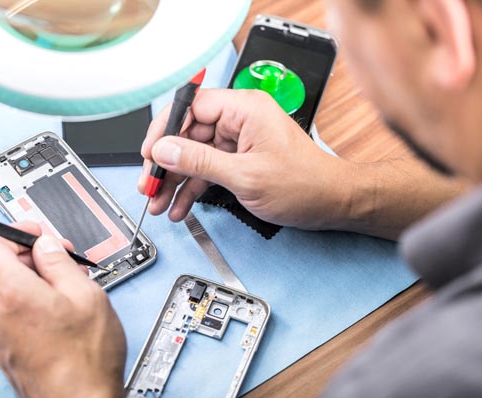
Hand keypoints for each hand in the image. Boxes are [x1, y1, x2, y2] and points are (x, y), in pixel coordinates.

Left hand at [0, 222, 125, 397]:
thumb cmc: (86, 357)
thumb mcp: (86, 294)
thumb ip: (60, 262)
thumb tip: (46, 245)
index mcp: (13, 293)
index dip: (14, 233)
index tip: (37, 234)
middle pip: (1, 268)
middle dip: (32, 257)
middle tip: (63, 259)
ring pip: (9, 291)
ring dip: (35, 281)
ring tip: (69, 288)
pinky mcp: (6, 350)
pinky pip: (13, 313)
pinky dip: (32, 303)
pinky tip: (61, 310)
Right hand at [138, 89, 355, 229]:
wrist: (331, 204)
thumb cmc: (304, 184)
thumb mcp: (245, 176)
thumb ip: (200, 162)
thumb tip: (164, 150)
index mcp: (245, 109)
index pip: (191, 106)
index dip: (166, 129)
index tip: (150, 153)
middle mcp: (240, 120)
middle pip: (188, 134)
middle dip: (167, 163)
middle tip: (150, 186)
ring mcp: (239, 141)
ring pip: (194, 156)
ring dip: (175, 181)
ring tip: (159, 203)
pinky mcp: (239, 160)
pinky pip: (207, 170)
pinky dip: (193, 188)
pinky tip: (179, 206)